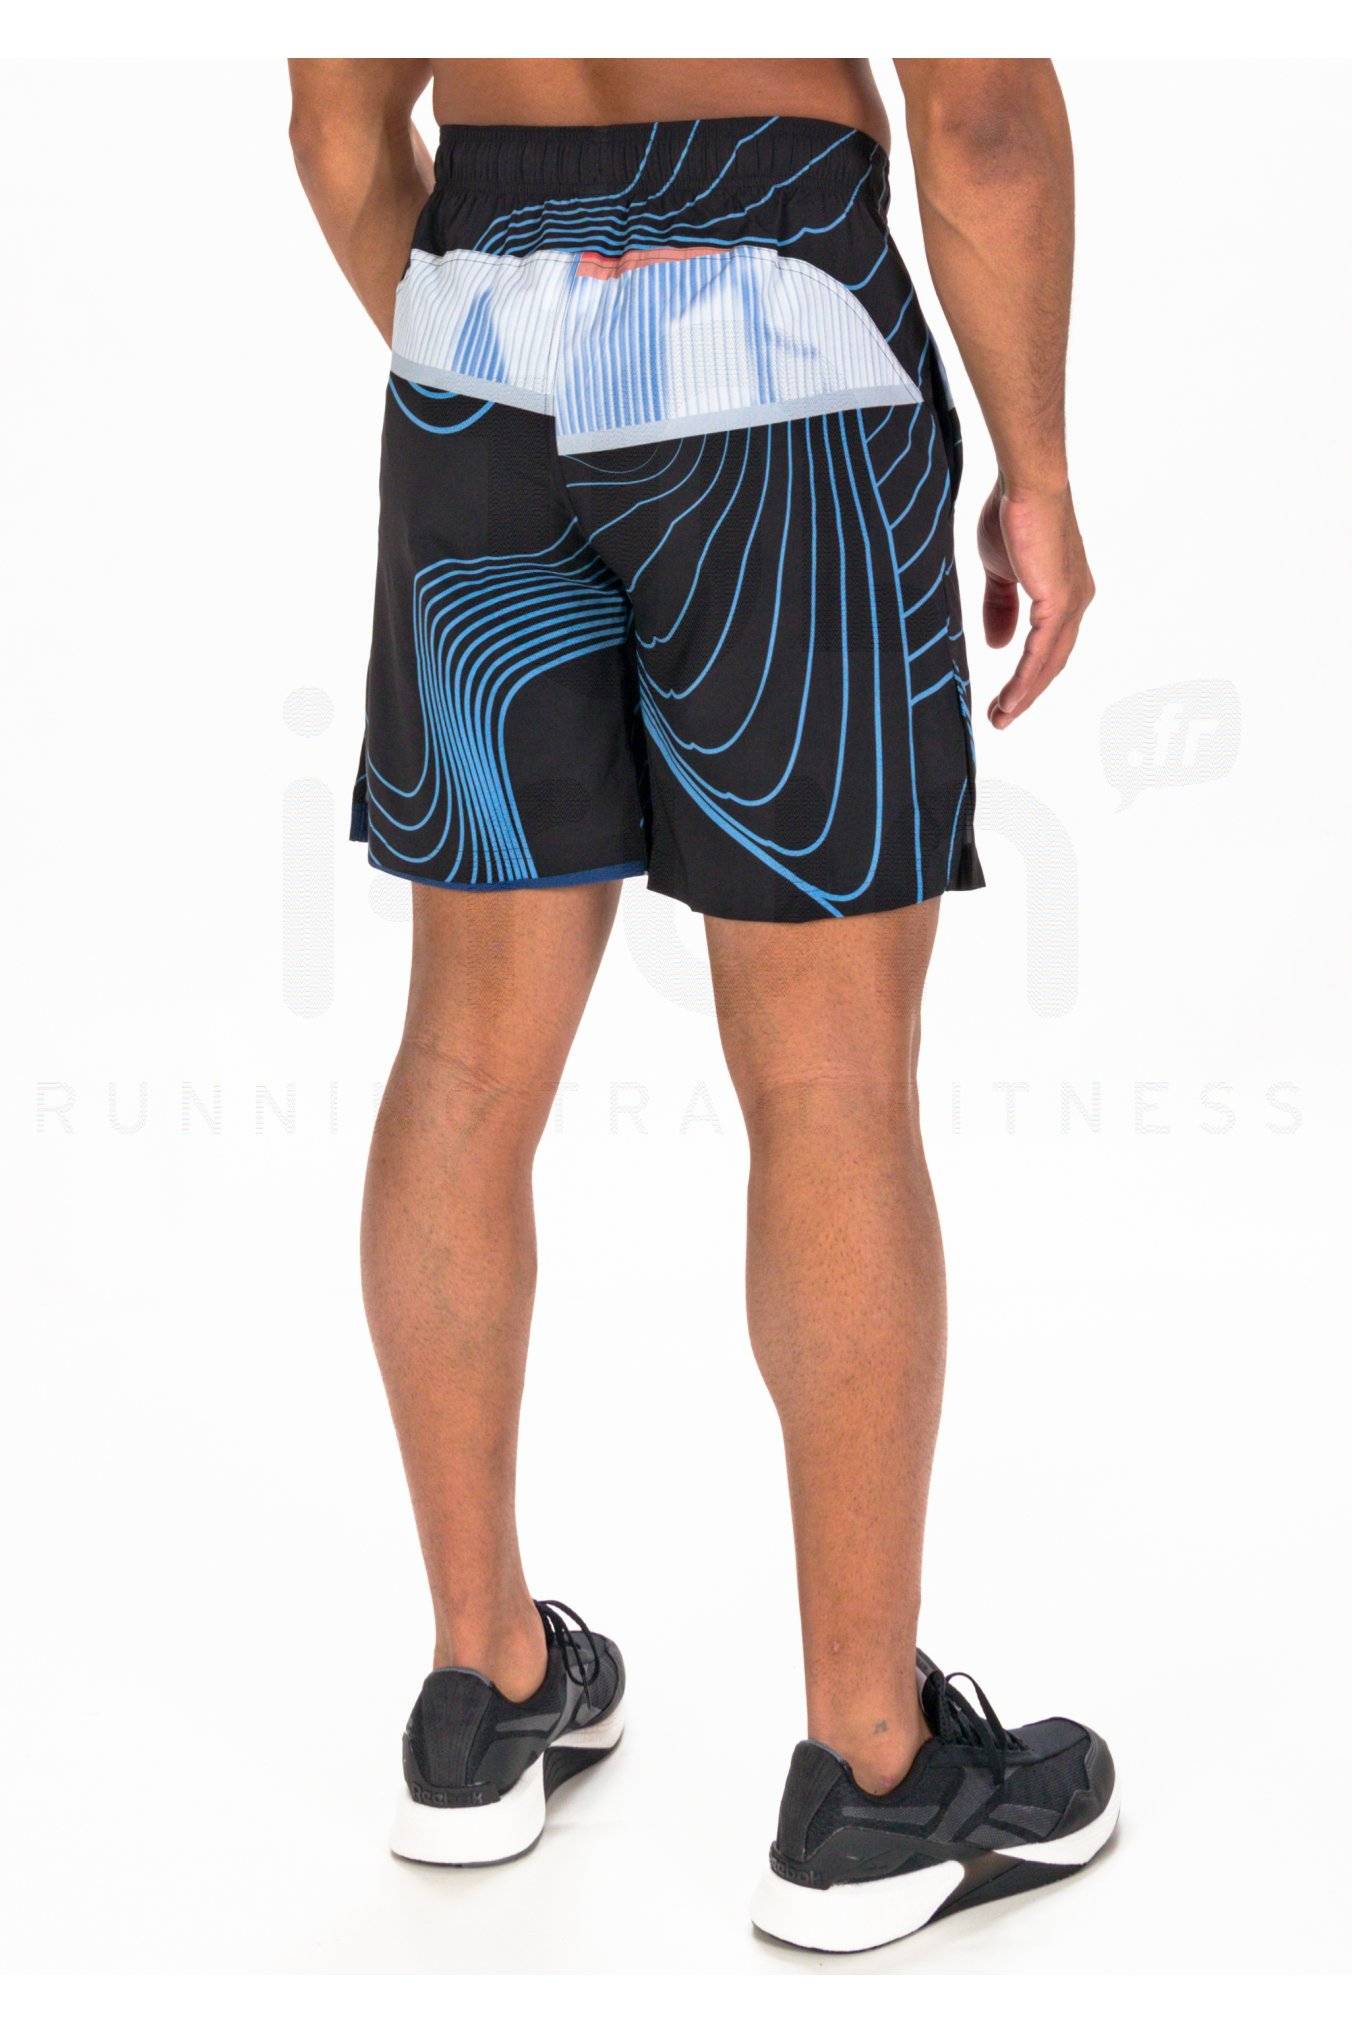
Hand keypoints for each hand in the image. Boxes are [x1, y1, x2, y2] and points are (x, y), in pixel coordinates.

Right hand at [977, 482, 1094, 726]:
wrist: (1026, 486)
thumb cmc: (1013, 515)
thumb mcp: (999, 571)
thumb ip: (999, 607)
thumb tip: (998, 645)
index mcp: (1064, 593)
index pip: (1047, 645)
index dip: (1027, 674)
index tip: (1003, 697)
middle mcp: (1075, 602)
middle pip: (1052, 662)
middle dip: (1026, 693)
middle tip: (1000, 718)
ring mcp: (1070, 603)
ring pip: (1048, 663)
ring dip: (1024, 694)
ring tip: (1000, 717)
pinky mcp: (1059, 602)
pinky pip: (1040, 652)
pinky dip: (1025, 680)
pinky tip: (1010, 700)